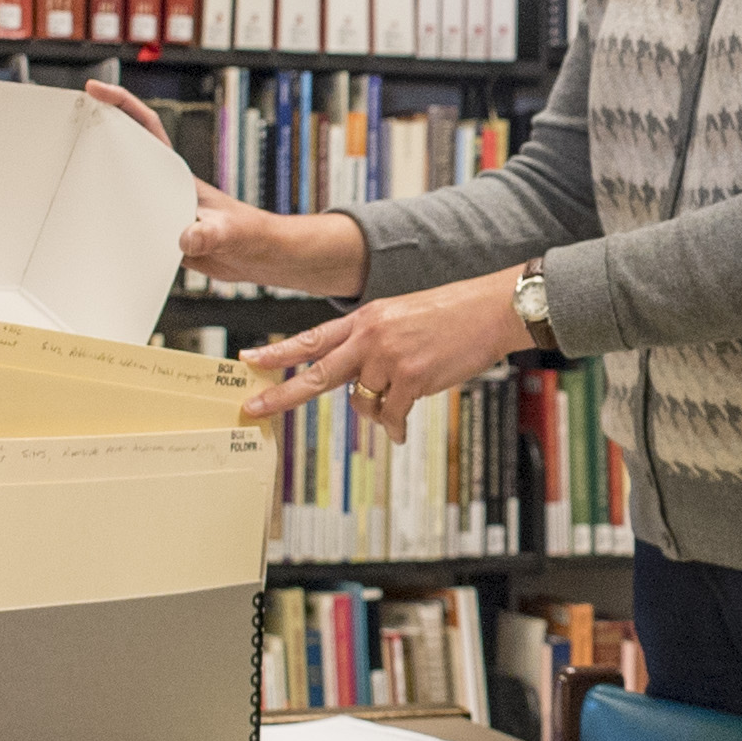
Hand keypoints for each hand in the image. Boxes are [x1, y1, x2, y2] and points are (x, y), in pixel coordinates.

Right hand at [81, 79, 365, 295]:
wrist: (261, 258)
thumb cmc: (252, 236)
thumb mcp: (229, 233)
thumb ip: (209, 234)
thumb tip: (185, 238)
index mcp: (178, 174)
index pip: (147, 128)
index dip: (122, 105)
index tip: (95, 90)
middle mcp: (165, 186)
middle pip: (125, 151)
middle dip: (96, 133)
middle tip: (63, 125)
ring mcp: (162, 208)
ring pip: (122, 186)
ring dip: (96, 179)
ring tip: (62, 174)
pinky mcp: (161, 232)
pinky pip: (128, 220)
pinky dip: (108, 221)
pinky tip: (88, 227)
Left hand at [239, 269, 529, 439]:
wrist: (491, 309)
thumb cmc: (452, 314)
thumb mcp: (400, 316)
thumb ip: (372, 345)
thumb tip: (361, 389)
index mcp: (364, 318)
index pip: (311, 337)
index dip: (278, 351)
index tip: (250, 360)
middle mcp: (370, 337)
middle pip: (316, 373)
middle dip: (281, 394)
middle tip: (254, 408)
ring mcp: (389, 359)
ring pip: (363, 401)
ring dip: (377, 411)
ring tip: (398, 407)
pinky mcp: (412, 379)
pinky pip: (391, 416)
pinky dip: (395, 427)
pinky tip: (402, 431)